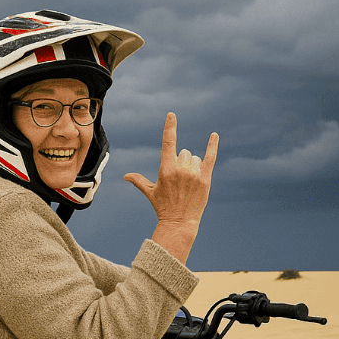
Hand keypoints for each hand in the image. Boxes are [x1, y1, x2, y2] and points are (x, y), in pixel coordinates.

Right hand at [124, 113, 218, 228]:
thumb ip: (138, 181)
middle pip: (184, 153)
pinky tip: (214, 135)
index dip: (170, 128)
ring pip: (195, 158)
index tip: (171, 115)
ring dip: (192, 167)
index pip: (168, 143)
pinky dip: (213, 146)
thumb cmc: (163, 207)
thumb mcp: (150, 193)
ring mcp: (194, 174)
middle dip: (182, 163)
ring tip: (189, 184)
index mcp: (166, 170)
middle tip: (180, 181)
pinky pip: (210, 157)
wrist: (179, 223)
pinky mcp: (205, 179)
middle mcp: (180, 170)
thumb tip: (124, 176)